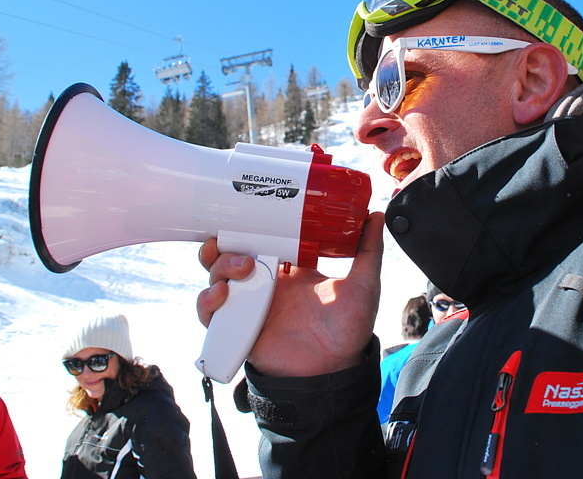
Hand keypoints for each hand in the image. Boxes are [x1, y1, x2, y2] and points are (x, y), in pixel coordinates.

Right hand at [196, 211, 385, 376]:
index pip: (260, 238)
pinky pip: (209, 312)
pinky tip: (223, 294)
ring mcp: (248, 305)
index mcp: (290, 270)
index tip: (250, 211)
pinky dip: (207, 300)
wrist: (334, 371)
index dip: (249, 224)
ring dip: (220, 265)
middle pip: (230, 253)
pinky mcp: (237, 328)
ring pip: (216, 276)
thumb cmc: (348, 330)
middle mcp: (265, 284)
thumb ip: (368, 251)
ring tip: (243, 267)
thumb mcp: (362, 284)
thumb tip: (376, 214)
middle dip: (224, 242)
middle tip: (237, 238)